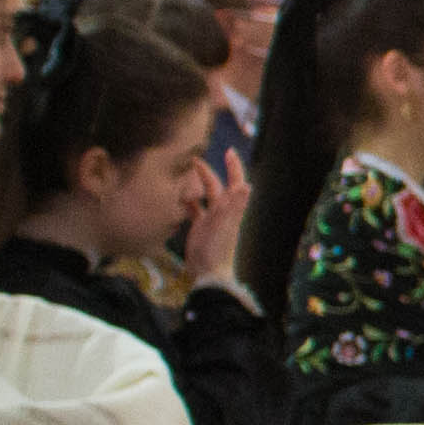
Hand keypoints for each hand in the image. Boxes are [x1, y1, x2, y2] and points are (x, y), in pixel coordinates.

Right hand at [175, 155, 249, 290]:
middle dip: (207, 172)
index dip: (233, 167)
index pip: (234, 183)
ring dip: (196, 185)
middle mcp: (222, 212)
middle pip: (216, 187)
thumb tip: (247, 184)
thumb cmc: (217, 250)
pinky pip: (193, 211)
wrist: (209, 273)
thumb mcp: (225, 225)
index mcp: (230, 209)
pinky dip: (187, 202)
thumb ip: (234, 205)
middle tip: (193, 158)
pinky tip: (177, 197)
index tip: (229, 151)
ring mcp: (211, 220)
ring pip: (203, 197)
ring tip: (182, 174)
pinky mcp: (200, 228)